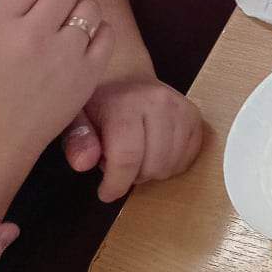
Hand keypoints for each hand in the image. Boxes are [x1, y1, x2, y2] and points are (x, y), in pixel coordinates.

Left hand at [62, 75, 203, 203]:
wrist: (126, 78)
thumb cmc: (98, 104)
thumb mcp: (76, 119)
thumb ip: (78, 141)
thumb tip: (85, 163)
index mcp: (126, 104)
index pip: (127, 156)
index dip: (116, 183)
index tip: (106, 193)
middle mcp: (159, 102)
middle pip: (154, 164)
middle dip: (135, 178)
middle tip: (122, 167)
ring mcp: (181, 107)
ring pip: (173, 164)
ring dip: (154, 171)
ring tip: (139, 158)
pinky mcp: (194, 115)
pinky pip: (190, 156)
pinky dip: (173, 165)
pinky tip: (157, 155)